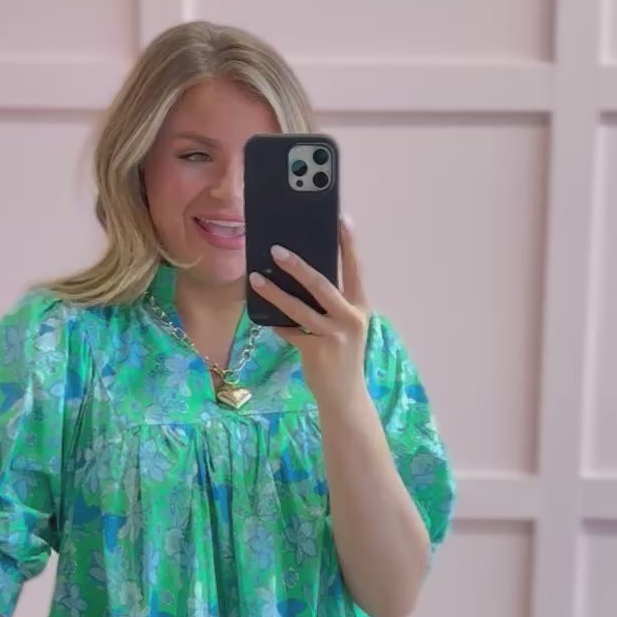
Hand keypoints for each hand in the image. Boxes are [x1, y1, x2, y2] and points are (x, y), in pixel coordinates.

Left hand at [250, 217, 369, 410]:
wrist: (344, 396)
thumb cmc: (341, 355)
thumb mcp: (345, 327)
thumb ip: (332, 305)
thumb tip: (301, 279)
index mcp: (360, 308)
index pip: (356, 269)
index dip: (349, 245)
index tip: (341, 220)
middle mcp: (350, 318)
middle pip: (321, 284)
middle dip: (297, 265)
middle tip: (276, 249)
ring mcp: (333, 335)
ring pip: (298, 307)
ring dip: (274, 291)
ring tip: (256, 278)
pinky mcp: (315, 350)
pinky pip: (289, 331)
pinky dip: (277, 323)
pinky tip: (265, 316)